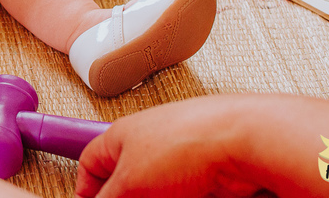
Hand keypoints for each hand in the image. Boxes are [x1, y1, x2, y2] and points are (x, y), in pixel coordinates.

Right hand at [75, 96, 264, 197]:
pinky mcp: (205, 175)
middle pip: (126, 182)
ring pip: (156, 191)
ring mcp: (179, 159)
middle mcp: (149, 143)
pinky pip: (183, 192)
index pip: (90, 163)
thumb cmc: (186, 143)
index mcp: (121, 136)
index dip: (86, 189)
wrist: (242, 143)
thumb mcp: (130, 184)